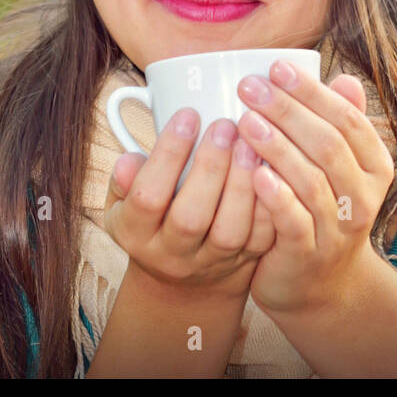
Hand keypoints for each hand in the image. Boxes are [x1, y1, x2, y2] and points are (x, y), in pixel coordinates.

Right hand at [103, 108, 275, 300]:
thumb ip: (124, 180)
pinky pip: (261, 237)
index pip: (146, 197)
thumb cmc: (153, 220)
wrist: (183, 280)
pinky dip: (270, 203)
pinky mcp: (244, 263)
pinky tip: (272, 169)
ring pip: (229, 231)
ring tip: (250, 143)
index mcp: (135, 234)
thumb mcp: (124, 204)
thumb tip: (130, 159)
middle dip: (210, 167)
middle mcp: (171, 254)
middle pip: (189, 218)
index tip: (188, 115)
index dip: (167, 155)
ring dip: (242, 184)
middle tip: (225, 126)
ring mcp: (209, 263)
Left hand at [234, 59, 395, 315]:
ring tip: (244, 121)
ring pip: (311, 180)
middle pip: (328, 145)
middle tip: (249, 87)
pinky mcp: (308, 254)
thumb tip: (345, 78)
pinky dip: (276, 196)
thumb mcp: (337, 167)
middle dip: (287, 111)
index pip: (348, 119)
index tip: (276, 67)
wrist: (319, 285)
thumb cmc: (321, 209)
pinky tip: (253, 173)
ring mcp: (338, 228)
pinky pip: (295, 221)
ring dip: (277, 147)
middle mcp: (363, 196)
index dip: (312, 92)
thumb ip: (338, 125)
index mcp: (374, 166)